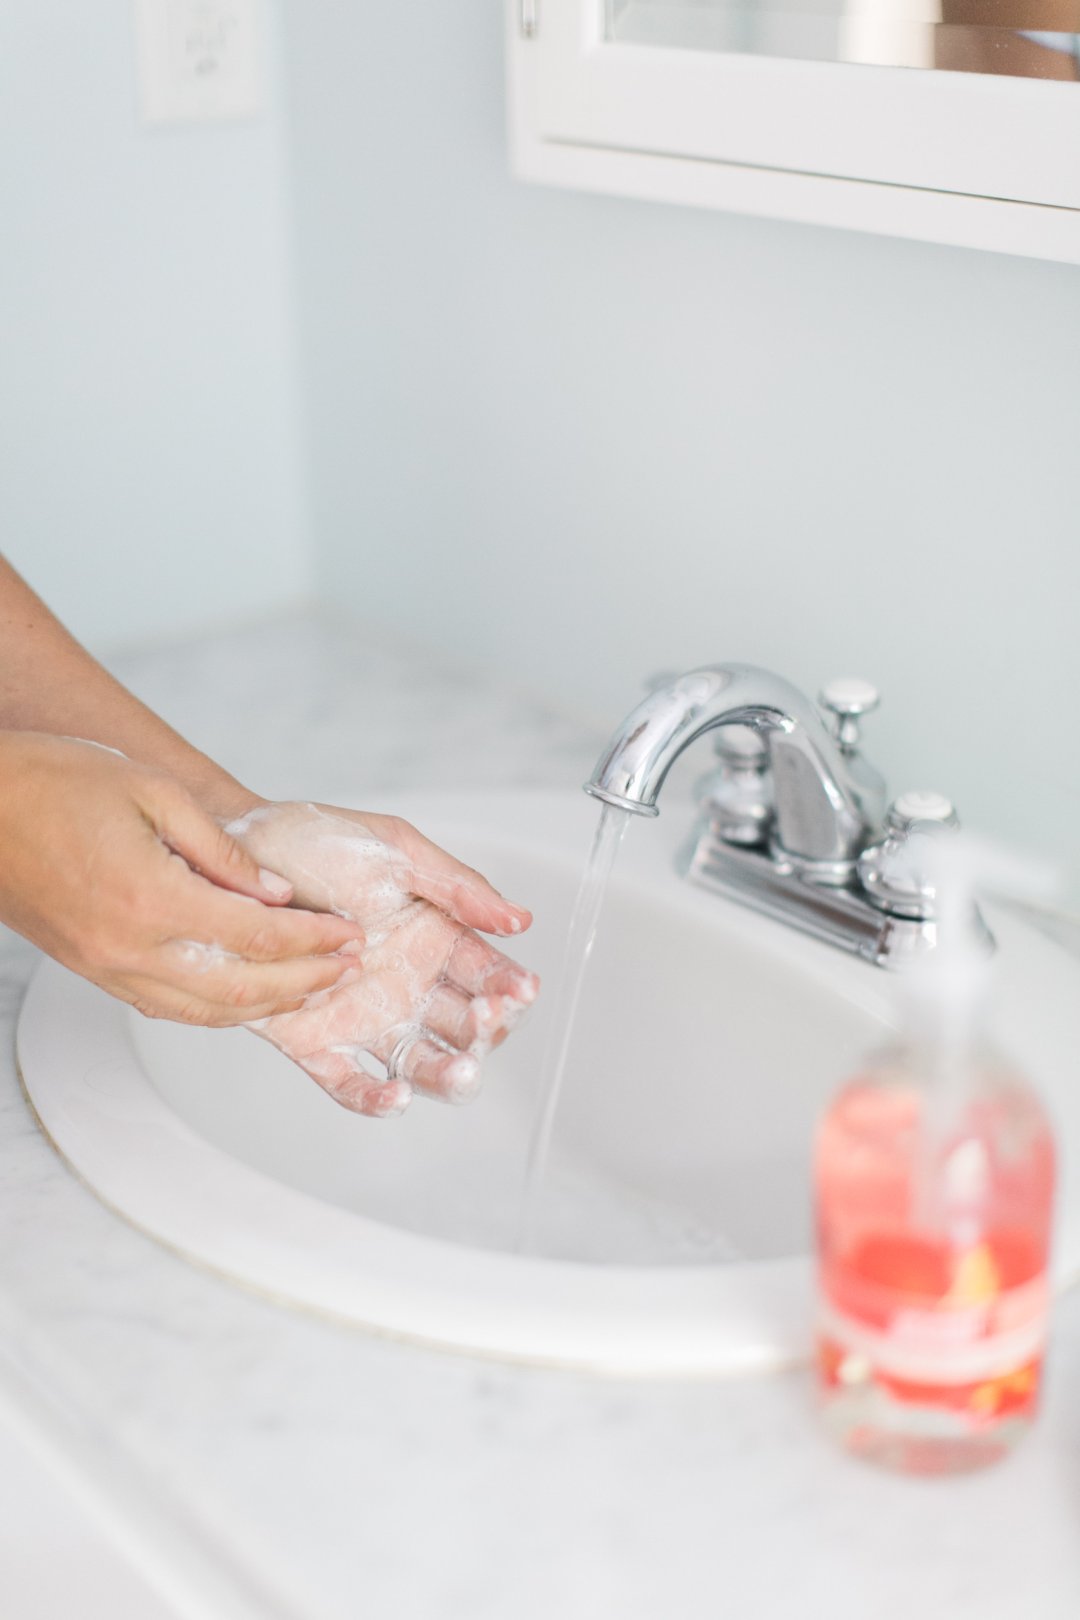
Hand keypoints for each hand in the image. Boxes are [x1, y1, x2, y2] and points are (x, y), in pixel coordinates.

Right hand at [0, 734, 363, 1024]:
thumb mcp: (152, 791)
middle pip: (240, 988)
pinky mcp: (91, 969)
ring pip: (204, 1011)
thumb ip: (221, 850)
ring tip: (313, 986)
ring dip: (266, 1004)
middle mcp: (129, 948)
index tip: (350, 933)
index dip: (313, 940)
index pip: (257, 936)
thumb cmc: (54, 781)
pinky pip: (166, 1006)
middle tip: (348, 966)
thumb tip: (276, 894)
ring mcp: (106, 967)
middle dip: (305, 980)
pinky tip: (248, 993)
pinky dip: (217, 1008)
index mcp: (151, 898)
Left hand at [224, 801, 538, 1115]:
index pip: (488, 976)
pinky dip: (375, 1099)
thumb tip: (519, 918)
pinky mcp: (317, 1043)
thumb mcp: (397, 850)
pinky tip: (395, 1096)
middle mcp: (407, 986)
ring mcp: (365, 1018)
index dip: (509, 987)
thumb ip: (458, 885)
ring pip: (420, 1064)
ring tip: (456, 1072)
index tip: (518, 989)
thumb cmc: (316, 842)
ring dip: (446, 1075)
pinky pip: (350, 1083)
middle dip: (485, 1033)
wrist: (235, 856)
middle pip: (464, 1029)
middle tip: (485, 1021)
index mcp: (434, 939)